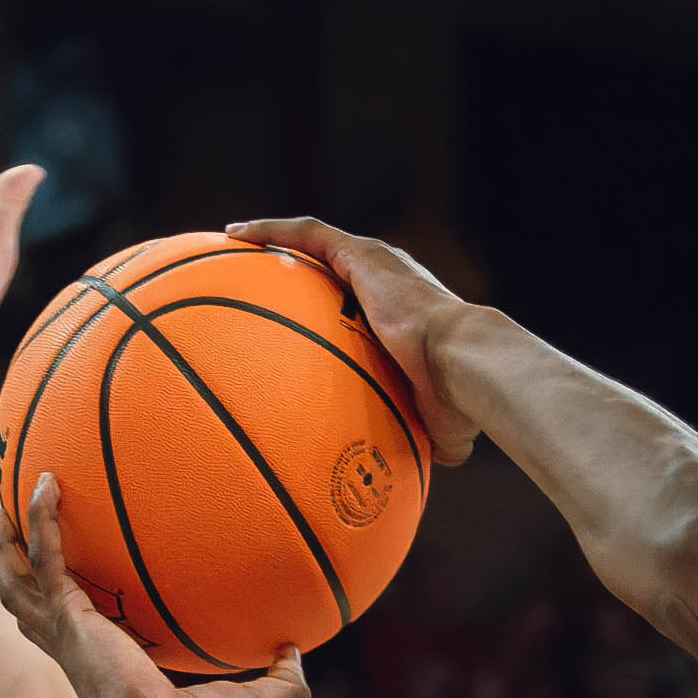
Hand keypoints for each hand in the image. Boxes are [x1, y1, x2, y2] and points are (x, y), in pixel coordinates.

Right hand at [0, 479, 311, 697]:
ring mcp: (63, 629)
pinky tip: (49, 483)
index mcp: (99, 661)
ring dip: (2, 542)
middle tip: (8, 527)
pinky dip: (41, 519)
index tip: (68, 574)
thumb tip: (300, 653)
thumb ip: (280, 683)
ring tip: (1, 504)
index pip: (70, 626)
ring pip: (13, 578)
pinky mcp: (67, 615)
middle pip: (23, 599)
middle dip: (10, 565)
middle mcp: (72, 644)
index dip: (61, 600)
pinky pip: (46, 554)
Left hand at [224, 216, 490, 462]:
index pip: (362, 300)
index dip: (332, 302)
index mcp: (407, 313)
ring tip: (233, 239)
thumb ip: (418, 433)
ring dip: (275, 236)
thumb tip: (415, 466)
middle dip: (298, 264)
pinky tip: (235, 234)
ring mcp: (377, 262)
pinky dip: (272, 230)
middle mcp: (391, 279)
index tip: (303, 314)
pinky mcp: (363, 254)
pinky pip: (308, 234)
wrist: (465, 365)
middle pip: (334, 263)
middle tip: (258, 273)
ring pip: (314, 239)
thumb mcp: (433, 422)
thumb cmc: (454, 401)